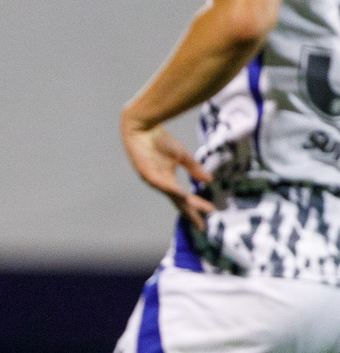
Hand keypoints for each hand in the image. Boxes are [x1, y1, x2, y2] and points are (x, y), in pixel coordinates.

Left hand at [121, 114, 214, 229]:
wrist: (143, 127)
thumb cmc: (159, 140)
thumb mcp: (182, 156)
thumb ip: (194, 169)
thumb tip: (209, 181)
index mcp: (168, 180)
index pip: (183, 199)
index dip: (194, 209)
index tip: (207, 217)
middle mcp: (160, 183)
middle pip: (178, 202)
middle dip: (190, 213)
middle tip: (202, 225)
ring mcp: (152, 178)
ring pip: (171, 194)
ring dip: (185, 202)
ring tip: (197, 210)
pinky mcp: (146, 170)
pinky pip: (160, 182)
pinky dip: (170, 188)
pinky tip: (181, 193)